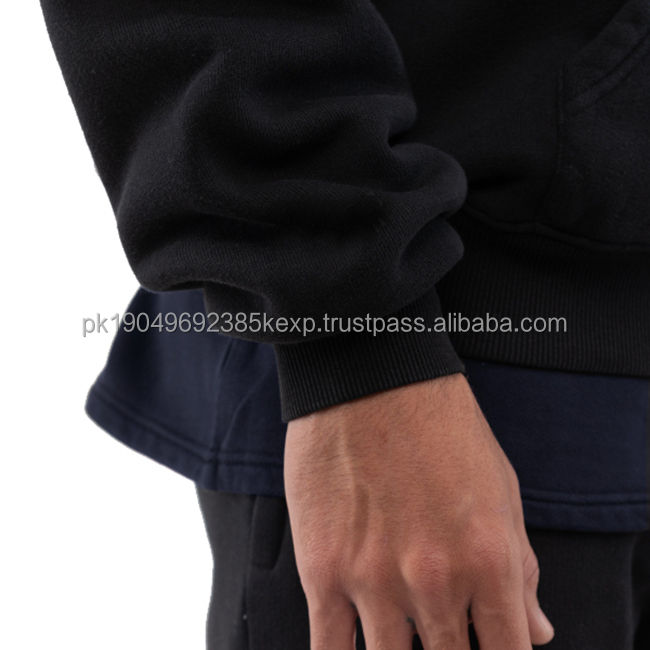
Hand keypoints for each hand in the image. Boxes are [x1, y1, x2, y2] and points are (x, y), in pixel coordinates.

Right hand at [284, 373, 554, 648]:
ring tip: (401, 632)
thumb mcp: (501, 489)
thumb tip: (536, 631)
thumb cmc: (440, 426)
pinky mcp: (323, 569)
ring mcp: (374, 580)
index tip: (483, 647)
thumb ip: (520, 568)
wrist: (371, 376)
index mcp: (489, 561)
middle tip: (438, 632)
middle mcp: (435, 582)